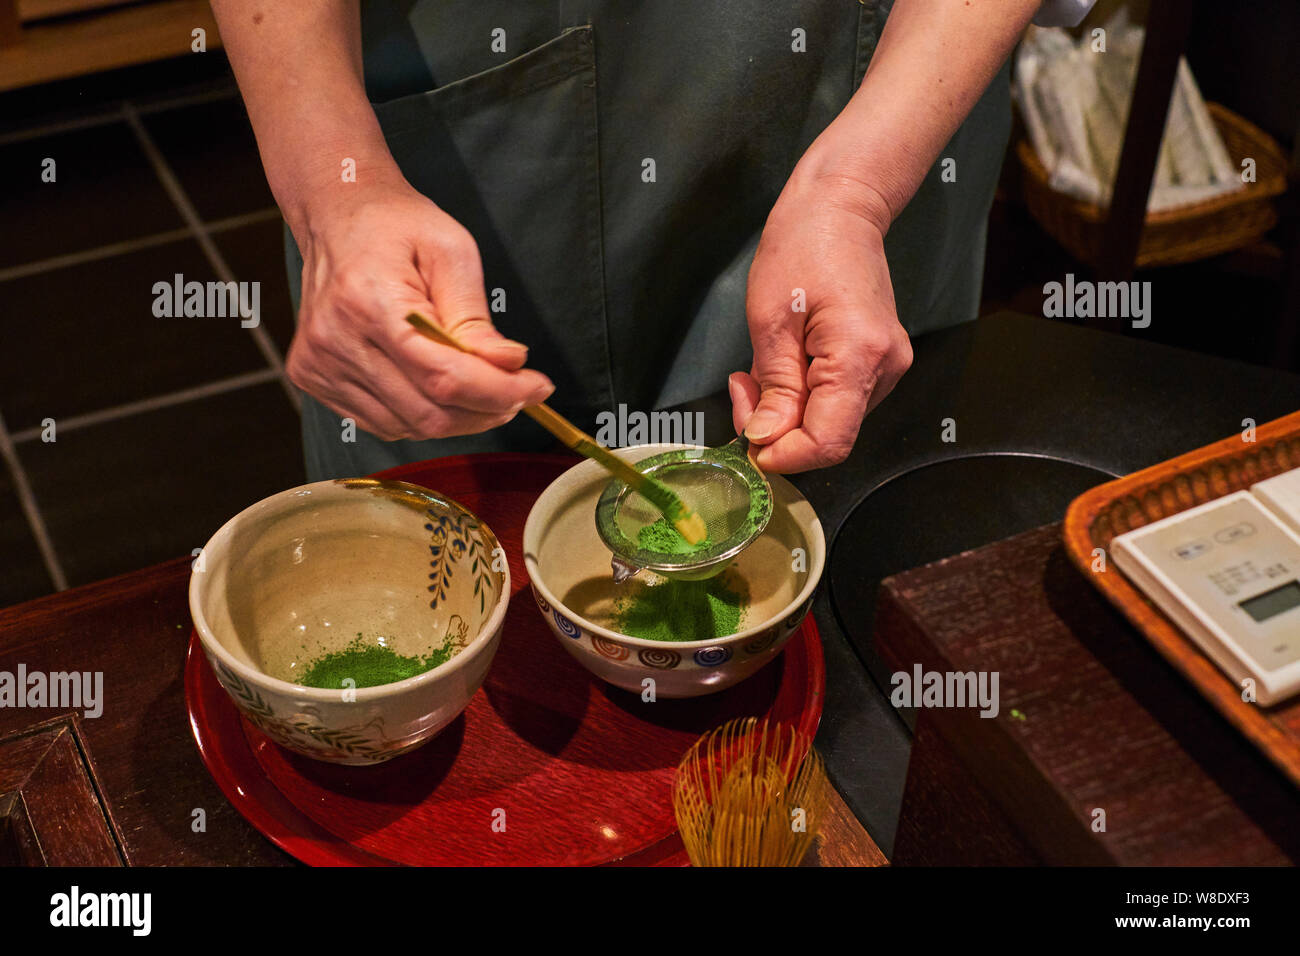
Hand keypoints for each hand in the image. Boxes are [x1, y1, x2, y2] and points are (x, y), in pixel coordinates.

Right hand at [286, 180, 553, 440]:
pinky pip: (383, 422)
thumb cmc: (395, 225)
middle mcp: (336, 341)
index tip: (538, 388)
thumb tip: (507, 366)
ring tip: (482, 387)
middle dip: (485, 410)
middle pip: (428, 413)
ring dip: (458, 418)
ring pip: (409, 426)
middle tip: (517, 391)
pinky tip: (439, 390)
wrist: (336, 214)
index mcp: (369, 303)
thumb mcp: (451, 251)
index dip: (499, 392)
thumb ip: (475, 317)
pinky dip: (422, 416)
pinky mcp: (314, 378)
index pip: (444, 377)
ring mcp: (319, 365)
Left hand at [730, 171, 912, 472]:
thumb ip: (774, 387)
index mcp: (860, 356)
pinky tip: (784, 366)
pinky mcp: (879, 363)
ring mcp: (887, 367)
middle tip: (742, 389)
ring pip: (831, 421)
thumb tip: (765, 440)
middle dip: (778, 428)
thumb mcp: (770, 320)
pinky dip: (803, 396)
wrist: (841, 208)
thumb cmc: (803, 247)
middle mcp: (885, 369)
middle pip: (829, 436)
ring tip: (760, 370)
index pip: (827, 443)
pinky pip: (837, 401)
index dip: (784, 455)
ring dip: (787, 411)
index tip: (747, 439)